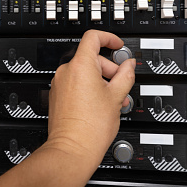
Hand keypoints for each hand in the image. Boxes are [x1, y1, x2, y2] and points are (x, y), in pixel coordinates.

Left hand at [45, 30, 135, 165]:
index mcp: (80, 65)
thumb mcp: (116, 96)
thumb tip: (129, 65)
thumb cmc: (90, 127)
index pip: (93, 37)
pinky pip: (76, 84)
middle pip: (91, 58)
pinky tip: (101, 105)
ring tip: (114, 100)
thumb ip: (126, 75)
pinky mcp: (57, 96)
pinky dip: (90, 89)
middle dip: (110, 70)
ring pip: (84, 73)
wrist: (73, 149)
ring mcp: (60, 84)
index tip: (118, 45)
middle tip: (121, 85)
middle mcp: (66, 72)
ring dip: (102, 82)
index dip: (109, 38)